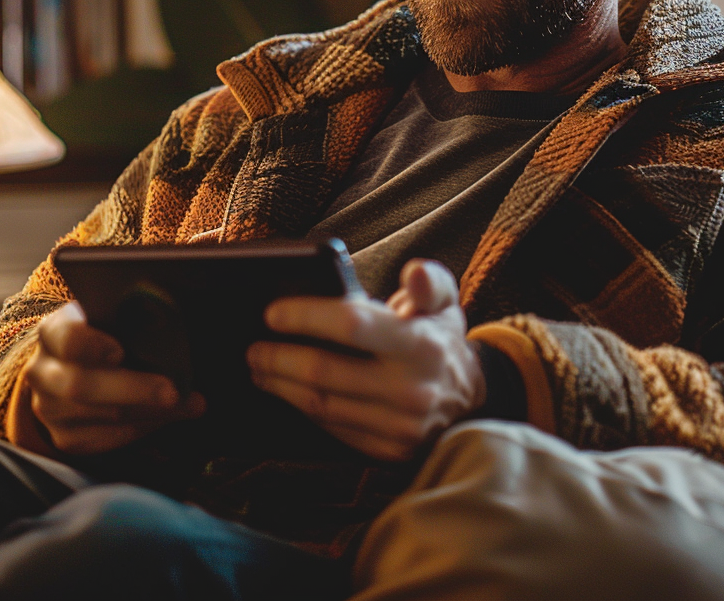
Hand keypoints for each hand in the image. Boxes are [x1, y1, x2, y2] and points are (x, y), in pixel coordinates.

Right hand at [24, 301, 205, 454]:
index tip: (120, 351)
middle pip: (81, 385)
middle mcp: (43, 372)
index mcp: (54, 332)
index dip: (92, 345)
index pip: (67, 338)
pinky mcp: (66, 438)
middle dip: (133, 390)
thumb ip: (134, 322)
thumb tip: (175, 332)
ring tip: (188, 404)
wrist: (78, 365)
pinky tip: (170, 416)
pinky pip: (107, 439)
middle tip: (174, 392)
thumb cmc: (108, 332)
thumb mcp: (113, 318)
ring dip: (151, 412)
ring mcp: (49, 409)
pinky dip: (144, 427)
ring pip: (100, 416)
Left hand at [247, 259, 485, 460]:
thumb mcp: (444, 301)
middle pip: (324, 372)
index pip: (352, 325)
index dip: (307, 317)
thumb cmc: (440, 338)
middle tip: (253, 346)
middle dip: (278, 358)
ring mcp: (398, 426)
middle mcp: (410, 389)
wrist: (470, 398)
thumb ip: (430, 281)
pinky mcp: (388, 451)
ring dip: (280, 385)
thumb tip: (414, 271)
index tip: (273, 312)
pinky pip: (332, 428)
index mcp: (420, 345)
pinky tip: (286, 391)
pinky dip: (302, 408)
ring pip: (321, 405)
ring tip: (259, 367)